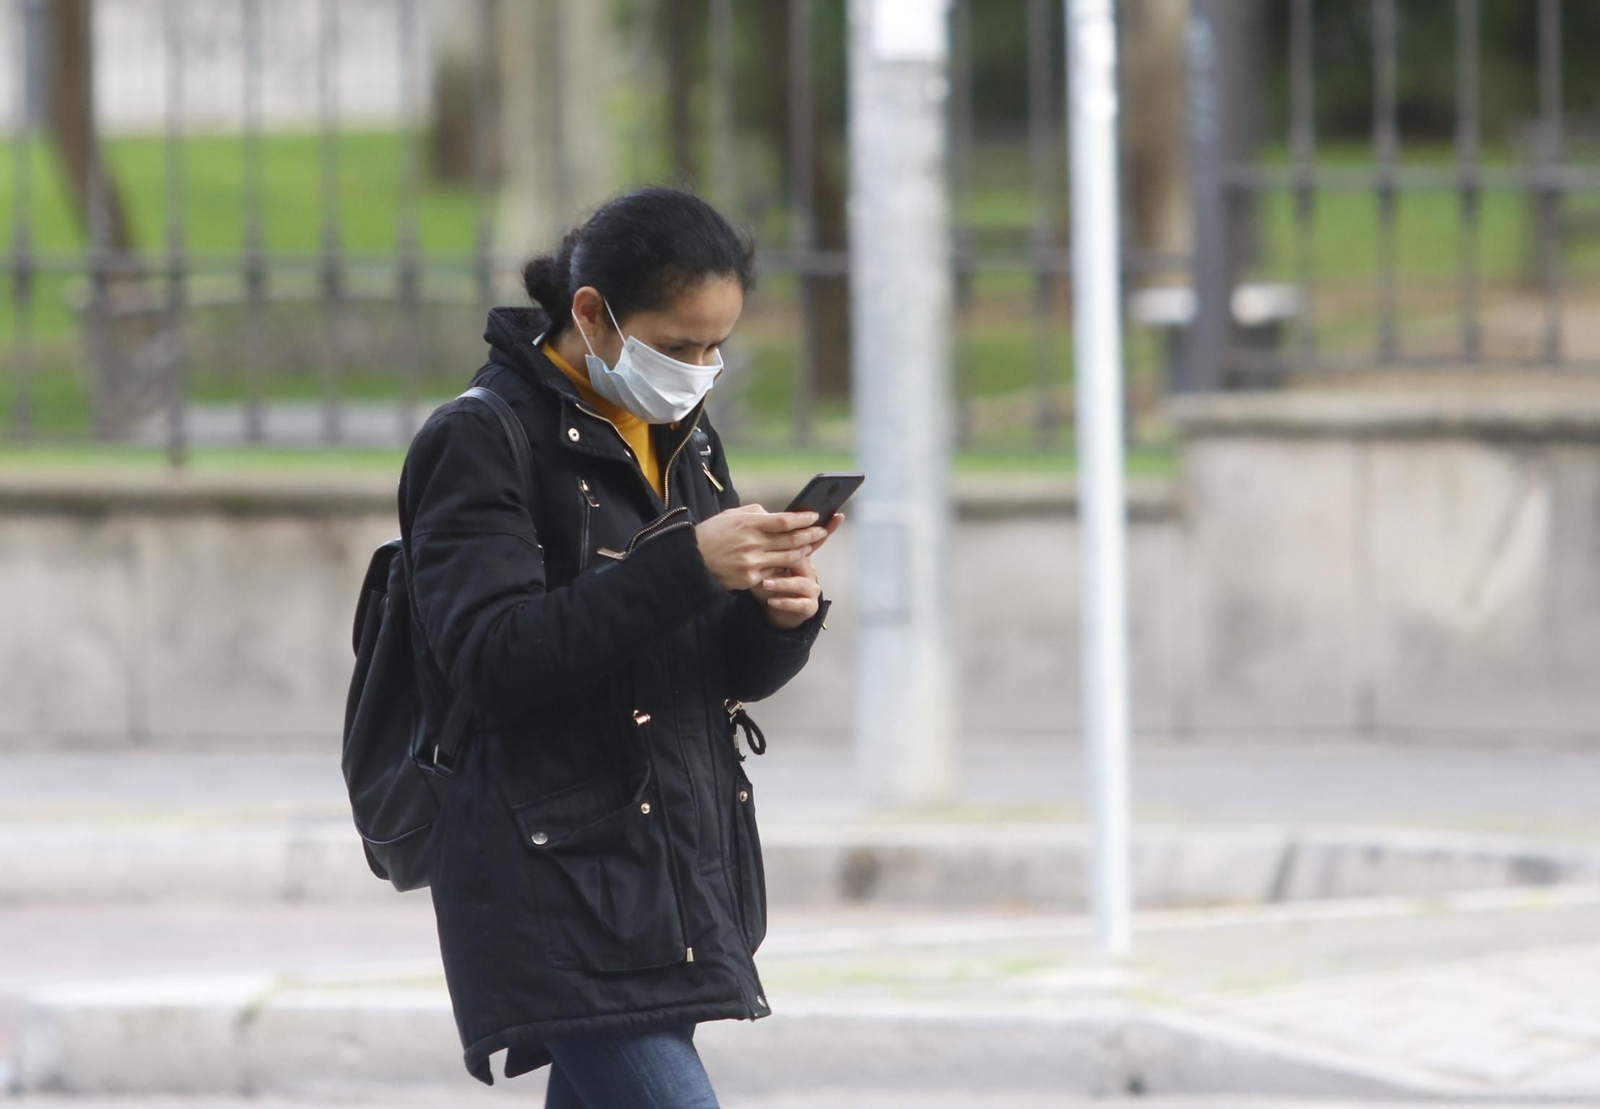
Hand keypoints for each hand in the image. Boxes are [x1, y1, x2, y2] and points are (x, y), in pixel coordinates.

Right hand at [694, 504, 828, 591]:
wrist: (692, 561)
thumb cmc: (711, 534)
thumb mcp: (730, 515)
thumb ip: (755, 513)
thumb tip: (776, 514)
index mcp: (747, 524)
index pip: (784, 521)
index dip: (802, 518)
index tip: (814, 515)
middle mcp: (752, 543)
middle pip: (791, 539)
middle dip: (810, 534)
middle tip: (822, 530)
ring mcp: (752, 563)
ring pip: (788, 558)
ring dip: (803, 551)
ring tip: (811, 545)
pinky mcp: (750, 579)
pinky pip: (775, 572)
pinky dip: (786, 566)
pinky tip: (793, 561)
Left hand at [751, 549, 822, 629]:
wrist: (776, 612)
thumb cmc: (770, 588)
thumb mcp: (763, 573)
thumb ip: (763, 562)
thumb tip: (753, 549)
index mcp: (801, 560)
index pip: (794, 549)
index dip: (781, 548)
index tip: (765, 547)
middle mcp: (810, 572)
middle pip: (800, 563)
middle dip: (783, 563)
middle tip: (764, 564)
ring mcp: (812, 589)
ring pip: (800, 584)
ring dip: (781, 583)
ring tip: (765, 584)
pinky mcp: (811, 606)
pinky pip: (800, 604)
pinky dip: (785, 602)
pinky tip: (771, 601)